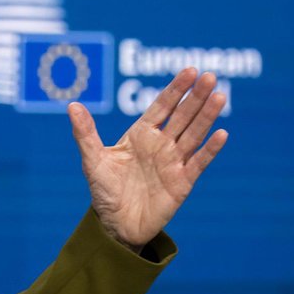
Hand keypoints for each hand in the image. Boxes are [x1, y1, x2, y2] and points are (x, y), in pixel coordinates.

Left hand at [68, 68, 227, 249]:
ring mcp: (173, 162)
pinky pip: (198, 162)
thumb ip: (85, 133)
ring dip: (206, 116)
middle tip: (210, 75)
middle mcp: (161, 144)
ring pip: (194, 134)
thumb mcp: (92, 159)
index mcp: (141, 135)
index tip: (189, 70)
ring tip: (219, 96)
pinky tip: (221, 133)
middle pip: (182, 116)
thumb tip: (72, 105)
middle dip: (195, 97)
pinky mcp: (182, 182)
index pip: (161, 106)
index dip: (175, 89)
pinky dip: (210, 149)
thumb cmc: (104, 190)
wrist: (115, 224)